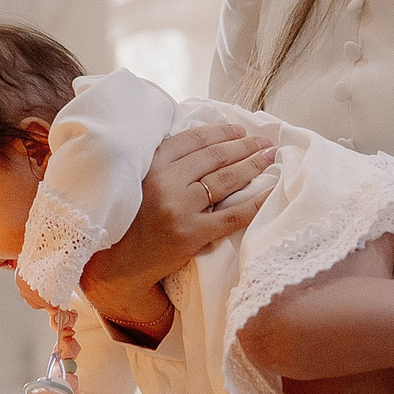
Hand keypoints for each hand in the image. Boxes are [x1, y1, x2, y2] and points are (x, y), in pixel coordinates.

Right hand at [79, 124, 275, 337]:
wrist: (122, 263)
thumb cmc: (134, 220)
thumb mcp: (141, 181)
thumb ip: (166, 164)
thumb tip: (207, 144)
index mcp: (152, 165)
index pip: (193, 140)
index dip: (221, 132)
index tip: (240, 130)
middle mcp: (165, 182)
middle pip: (214, 157)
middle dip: (245, 147)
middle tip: (265, 143)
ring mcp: (179, 208)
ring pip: (225, 180)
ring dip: (253, 166)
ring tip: (270, 158)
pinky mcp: (191, 233)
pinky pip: (232, 215)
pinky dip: (255, 203)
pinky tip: (271, 192)